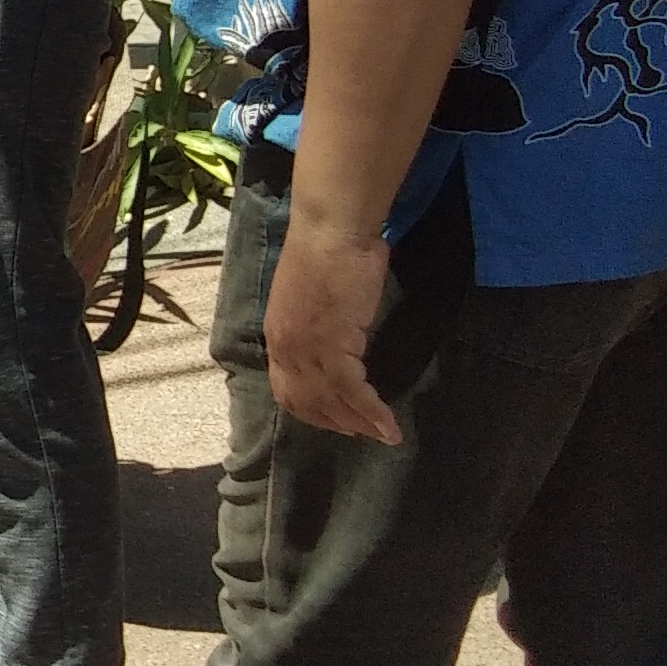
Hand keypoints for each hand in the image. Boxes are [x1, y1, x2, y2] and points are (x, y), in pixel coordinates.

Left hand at [260, 220, 403, 444]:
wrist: (332, 229)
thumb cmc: (329, 252)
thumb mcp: (313, 297)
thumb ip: (319, 323)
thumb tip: (340, 336)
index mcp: (278, 334)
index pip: (286, 388)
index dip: (311, 410)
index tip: (335, 421)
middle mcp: (285, 347)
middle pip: (305, 402)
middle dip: (335, 423)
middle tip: (362, 434)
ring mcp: (305, 347)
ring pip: (330, 401)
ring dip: (358, 423)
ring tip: (382, 436)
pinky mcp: (332, 344)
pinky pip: (352, 390)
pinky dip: (371, 412)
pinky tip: (389, 425)